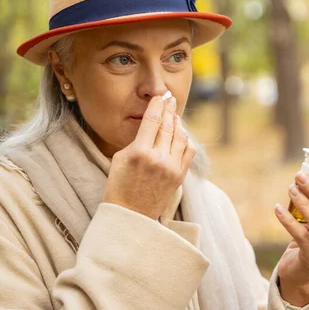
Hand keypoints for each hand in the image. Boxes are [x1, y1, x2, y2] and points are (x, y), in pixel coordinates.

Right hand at [103, 95, 195, 219]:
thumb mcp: (120, 157)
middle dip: (169, 109)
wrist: (131, 214)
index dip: (158, 104)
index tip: (161, 95)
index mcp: (140, 152)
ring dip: (178, 123)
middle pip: (168, 125)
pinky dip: (186, 139)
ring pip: (181, 136)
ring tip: (174, 116)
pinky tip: (180, 133)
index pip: (152, 120)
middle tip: (169, 98)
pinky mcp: (180, 175)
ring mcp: (172, 167)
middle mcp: (159, 158)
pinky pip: (188, 150)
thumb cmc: (119, 184)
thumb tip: (151, 123)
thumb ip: (137, 139)